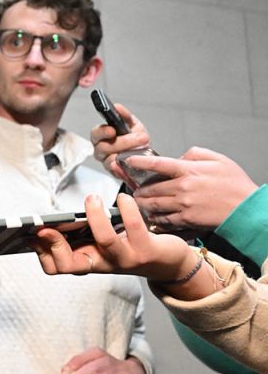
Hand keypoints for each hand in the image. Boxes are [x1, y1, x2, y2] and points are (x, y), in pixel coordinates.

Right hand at [32, 194, 191, 280]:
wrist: (168, 264)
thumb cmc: (129, 248)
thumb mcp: (99, 247)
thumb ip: (76, 238)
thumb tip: (48, 223)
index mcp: (87, 262)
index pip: (55, 267)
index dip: (41, 253)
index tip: (35, 233)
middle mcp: (103, 264)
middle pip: (71, 264)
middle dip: (55, 244)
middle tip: (49, 225)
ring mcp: (125, 259)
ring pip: (105, 241)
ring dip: (96, 218)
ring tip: (92, 198)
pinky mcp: (147, 250)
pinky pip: (134, 228)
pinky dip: (127, 209)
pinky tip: (123, 198)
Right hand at [90, 102, 149, 180]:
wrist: (146, 156)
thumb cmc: (136, 140)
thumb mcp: (133, 125)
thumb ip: (125, 116)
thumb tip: (117, 107)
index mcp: (102, 136)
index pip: (95, 133)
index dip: (102, 132)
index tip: (112, 130)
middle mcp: (101, 150)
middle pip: (102, 148)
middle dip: (122, 142)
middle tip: (139, 138)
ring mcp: (107, 162)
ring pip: (109, 160)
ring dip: (126, 154)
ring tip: (140, 149)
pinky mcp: (114, 173)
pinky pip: (116, 172)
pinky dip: (123, 167)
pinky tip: (130, 162)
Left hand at [130, 147, 257, 230]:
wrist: (246, 208)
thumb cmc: (235, 184)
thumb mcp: (218, 159)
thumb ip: (195, 154)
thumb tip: (180, 157)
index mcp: (189, 170)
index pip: (158, 164)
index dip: (140, 162)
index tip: (129, 161)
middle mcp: (182, 187)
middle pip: (151, 188)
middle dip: (139, 189)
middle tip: (134, 189)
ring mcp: (183, 204)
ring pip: (153, 204)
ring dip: (142, 203)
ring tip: (139, 202)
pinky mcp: (186, 219)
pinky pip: (163, 219)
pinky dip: (155, 217)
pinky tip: (152, 216)